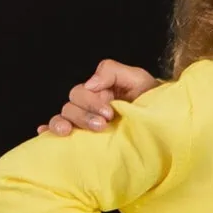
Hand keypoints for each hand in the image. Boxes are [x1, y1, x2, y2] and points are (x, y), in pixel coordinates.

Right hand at [39, 58, 157, 136]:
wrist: (167, 124)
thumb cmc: (154, 100)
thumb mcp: (138, 78)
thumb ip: (113, 71)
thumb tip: (90, 84)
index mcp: (99, 92)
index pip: (81, 93)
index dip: (91, 102)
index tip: (110, 112)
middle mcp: (89, 107)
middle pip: (70, 106)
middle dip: (83, 115)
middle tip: (104, 124)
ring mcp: (86, 124)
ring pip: (63, 119)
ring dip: (65, 124)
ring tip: (72, 133)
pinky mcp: (87, 140)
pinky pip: (60, 135)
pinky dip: (48, 132)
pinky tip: (45, 134)